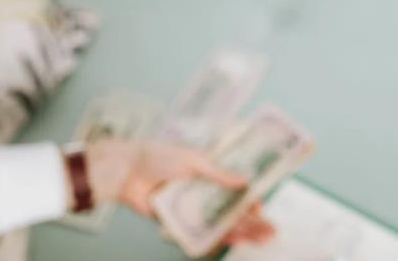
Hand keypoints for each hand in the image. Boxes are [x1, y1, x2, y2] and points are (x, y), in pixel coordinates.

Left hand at [82, 140, 274, 244]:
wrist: (126, 170)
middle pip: (230, 209)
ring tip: (261, 238)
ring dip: (241, 230)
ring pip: (219, 223)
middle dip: (251, 220)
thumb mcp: (193, 160)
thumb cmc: (157, 157)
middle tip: (271, 230)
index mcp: (205, 173)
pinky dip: (218, 237)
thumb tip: (245, 182)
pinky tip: (235, 241)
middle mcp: (199, 192)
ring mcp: (189, 208)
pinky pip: (200, 232)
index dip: (248, 198)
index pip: (233, 188)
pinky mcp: (177, 222)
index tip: (262, 207)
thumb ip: (219, 174)